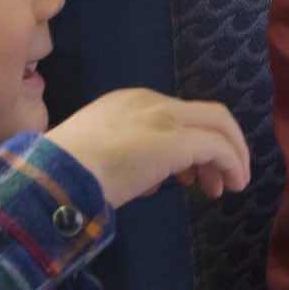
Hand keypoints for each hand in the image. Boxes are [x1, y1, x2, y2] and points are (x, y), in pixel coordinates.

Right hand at [47, 89, 250, 208]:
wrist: (55, 176)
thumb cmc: (67, 172)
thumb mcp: (98, 153)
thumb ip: (128, 159)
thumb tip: (149, 181)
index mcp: (128, 101)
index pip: (174, 114)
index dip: (189, 144)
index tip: (186, 176)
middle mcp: (149, 101)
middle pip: (206, 114)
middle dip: (220, 147)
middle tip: (216, 182)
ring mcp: (164, 117)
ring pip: (218, 124)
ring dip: (229, 156)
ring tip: (225, 188)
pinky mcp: (176, 140)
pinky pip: (218, 147)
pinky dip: (232, 164)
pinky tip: (232, 185)